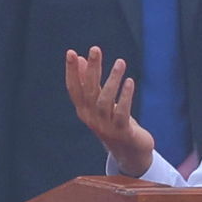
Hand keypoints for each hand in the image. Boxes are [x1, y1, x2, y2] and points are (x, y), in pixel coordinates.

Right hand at [65, 48, 155, 177]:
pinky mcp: (122, 132)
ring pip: (105, 101)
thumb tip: (82, 58)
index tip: (71, 53)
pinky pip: (122, 113)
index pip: (74, 89)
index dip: (71, 71)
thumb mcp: (101, 101)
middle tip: (95, 49)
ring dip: (112, 80)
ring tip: (120, 62)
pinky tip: (129, 82)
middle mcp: (92, 118)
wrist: (130, 152)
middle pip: (89, 91)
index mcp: (84, 110)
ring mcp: (106, 126)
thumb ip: (91, 82)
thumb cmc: (115, 123)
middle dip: (92, 69)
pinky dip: (125, 97)